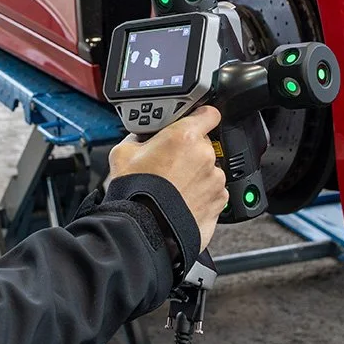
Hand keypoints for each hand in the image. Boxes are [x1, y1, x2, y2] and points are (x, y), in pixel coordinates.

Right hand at [109, 105, 227, 250]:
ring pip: (209, 169)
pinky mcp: (219, 202)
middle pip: (204, 144)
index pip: (209, 113)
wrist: (145, 230)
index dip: (201, 116)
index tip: (196, 120)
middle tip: (170, 163)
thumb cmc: (135, 192)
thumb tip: (142, 135)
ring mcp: (215, 180)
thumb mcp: (124, 152)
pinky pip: (214, 192)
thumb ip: (139, 137)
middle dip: (190, 151)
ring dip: (197, 174)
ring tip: (175, 187)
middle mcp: (205, 155)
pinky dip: (203, 195)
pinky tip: (184, 200)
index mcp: (185, 136)